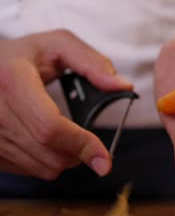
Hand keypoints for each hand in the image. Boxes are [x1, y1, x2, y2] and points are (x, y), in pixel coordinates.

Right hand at [0, 30, 131, 179]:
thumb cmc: (22, 55)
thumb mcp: (57, 44)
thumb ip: (93, 63)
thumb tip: (122, 86)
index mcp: (12, 79)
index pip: (50, 126)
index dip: (82, 144)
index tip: (105, 158)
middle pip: (50, 153)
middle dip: (80, 152)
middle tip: (88, 139)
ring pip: (41, 168)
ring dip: (64, 158)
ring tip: (63, 133)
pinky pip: (27, 171)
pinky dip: (45, 161)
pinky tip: (42, 139)